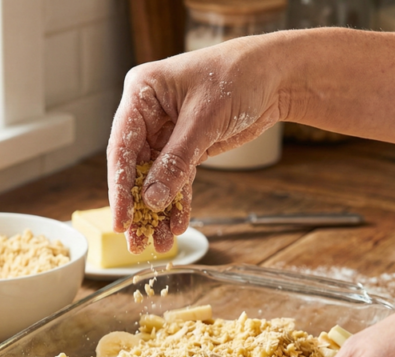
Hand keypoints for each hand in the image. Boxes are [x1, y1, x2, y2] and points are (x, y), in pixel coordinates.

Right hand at [107, 35, 288, 252]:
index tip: (121, 220)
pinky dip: (178, 203)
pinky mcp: (185, 147)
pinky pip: (176, 180)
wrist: (275, 76)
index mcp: (141, 94)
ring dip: (157, 211)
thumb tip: (152, 199)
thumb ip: (177, 160)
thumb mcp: (205, 120)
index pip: (121, 147)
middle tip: (135, 241)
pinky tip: (178, 224)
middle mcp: (148, 114)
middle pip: (134, 168)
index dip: (119, 188)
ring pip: (154, 179)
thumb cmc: (239, 77)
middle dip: (137, 207)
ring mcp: (165, 132)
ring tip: (159, 242)